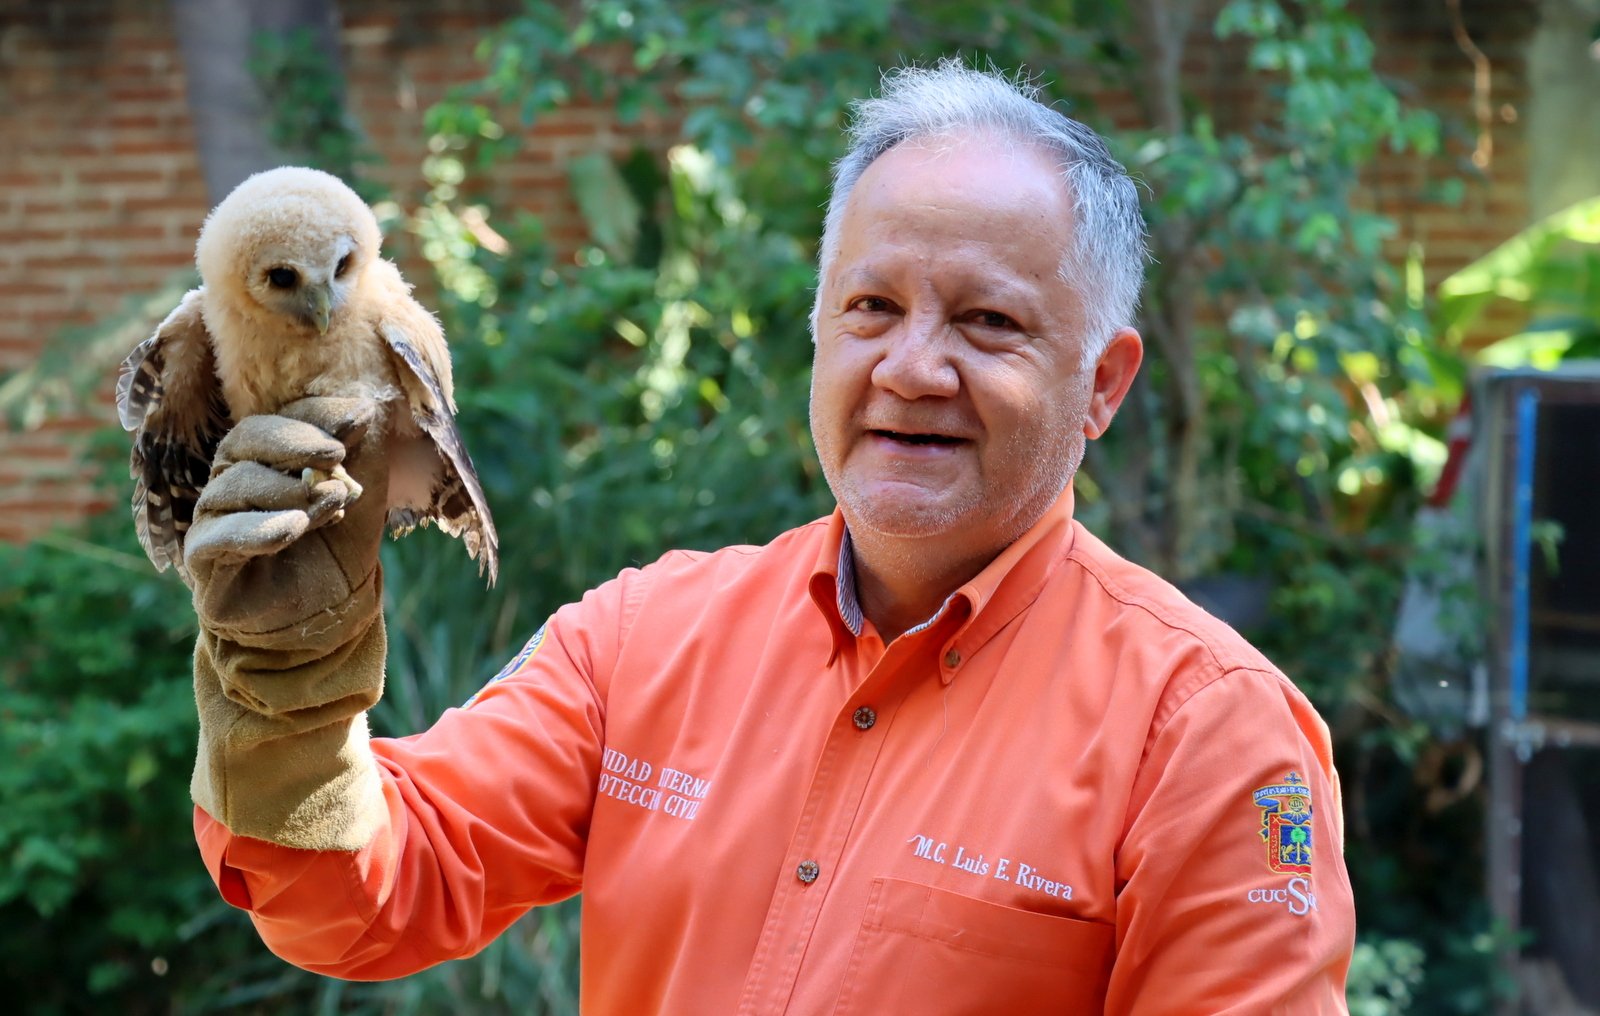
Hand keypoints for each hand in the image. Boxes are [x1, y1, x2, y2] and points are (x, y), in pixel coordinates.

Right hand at [186, 396, 392, 848]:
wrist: (328, 628)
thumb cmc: (340, 554)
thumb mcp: (363, 497)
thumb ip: (361, 451)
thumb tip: (365, 400)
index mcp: (262, 463)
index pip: (270, 423)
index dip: (308, 417)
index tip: (357, 419)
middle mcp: (229, 487)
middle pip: (242, 445)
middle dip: (292, 444)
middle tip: (335, 454)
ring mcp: (212, 525)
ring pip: (230, 488)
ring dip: (285, 490)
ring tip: (329, 504)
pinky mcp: (204, 567)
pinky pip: (217, 540)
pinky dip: (257, 530)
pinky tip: (295, 528)